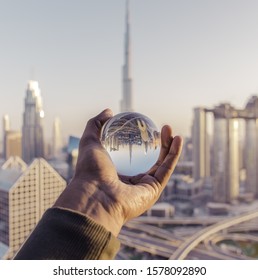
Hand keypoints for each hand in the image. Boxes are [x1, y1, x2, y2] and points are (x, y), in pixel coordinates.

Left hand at [54, 109, 182, 235]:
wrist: (95, 194)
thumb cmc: (89, 170)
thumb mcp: (90, 141)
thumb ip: (96, 124)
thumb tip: (109, 111)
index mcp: (117, 171)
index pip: (133, 155)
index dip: (141, 141)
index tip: (145, 126)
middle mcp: (131, 181)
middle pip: (150, 158)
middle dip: (158, 143)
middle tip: (161, 127)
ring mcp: (143, 187)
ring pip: (161, 163)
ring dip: (168, 146)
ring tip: (169, 129)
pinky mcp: (154, 190)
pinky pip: (166, 169)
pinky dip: (174, 154)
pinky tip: (177, 139)